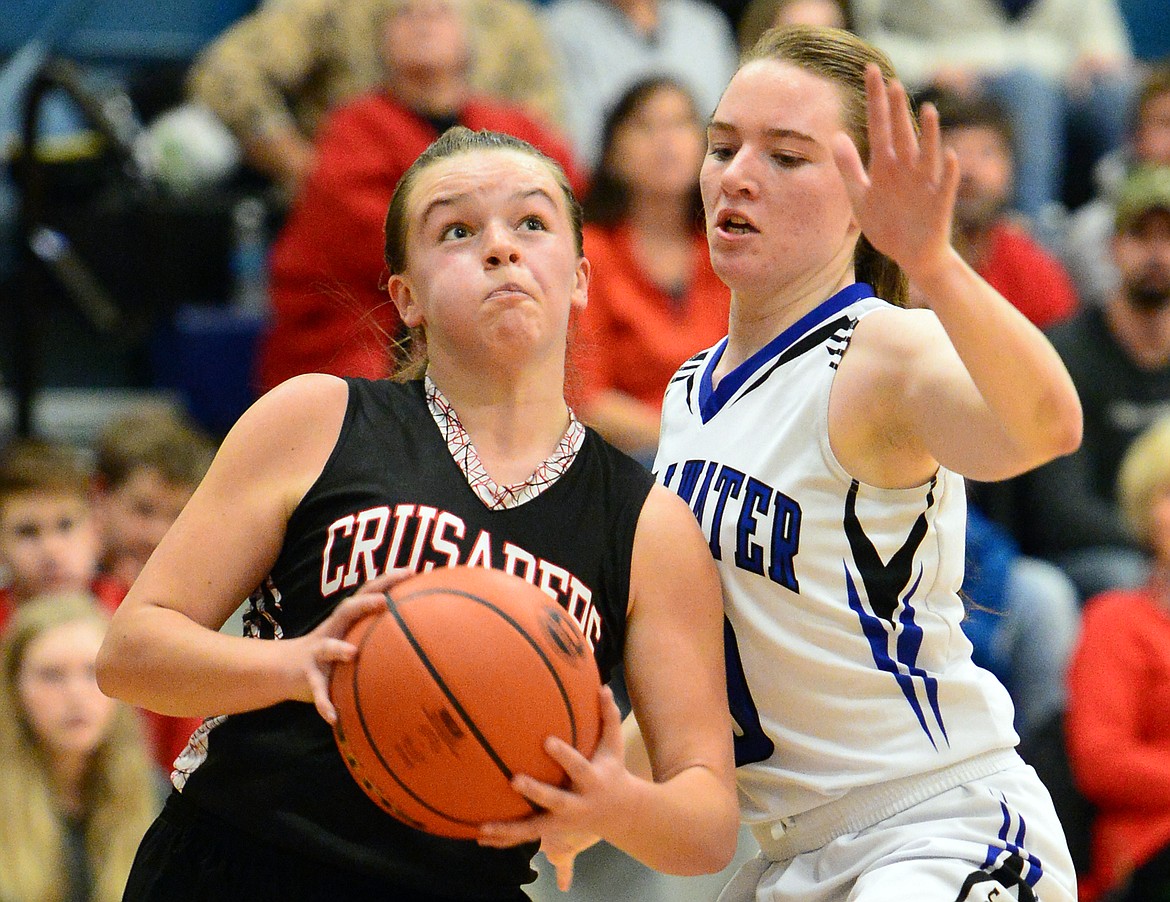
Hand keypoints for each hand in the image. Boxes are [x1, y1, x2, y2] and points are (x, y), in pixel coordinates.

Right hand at [294, 568, 412, 722]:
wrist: (281, 669)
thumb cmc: (327, 653)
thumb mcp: (350, 638)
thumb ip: (376, 634)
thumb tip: (420, 635)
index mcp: (347, 620)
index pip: (368, 593)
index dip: (388, 580)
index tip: (411, 571)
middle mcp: (332, 630)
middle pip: (347, 609)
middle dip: (364, 603)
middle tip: (385, 601)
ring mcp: (316, 652)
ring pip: (326, 646)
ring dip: (338, 649)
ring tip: (352, 654)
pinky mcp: (307, 676)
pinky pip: (316, 690)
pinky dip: (324, 702)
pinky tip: (334, 717)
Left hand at [477, 686, 627, 885]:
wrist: (620, 813)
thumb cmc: (611, 769)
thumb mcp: (614, 746)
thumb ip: (609, 717)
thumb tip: (604, 687)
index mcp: (592, 780)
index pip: (577, 767)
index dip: (563, 756)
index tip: (546, 741)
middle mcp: (576, 804)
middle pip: (554, 800)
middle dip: (535, 792)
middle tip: (513, 780)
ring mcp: (561, 822)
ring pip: (533, 828)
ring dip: (508, 829)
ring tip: (483, 828)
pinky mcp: (550, 831)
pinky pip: (525, 836)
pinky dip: (503, 839)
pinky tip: (480, 838)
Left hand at [832, 64, 959, 285]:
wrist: (910, 255)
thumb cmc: (887, 224)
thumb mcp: (861, 197)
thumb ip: (849, 168)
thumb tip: (835, 137)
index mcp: (885, 166)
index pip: (878, 127)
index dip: (874, 102)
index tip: (870, 72)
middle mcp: (906, 169)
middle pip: (901, 134)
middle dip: (896, 110)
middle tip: (891, 82)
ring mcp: (924, 184)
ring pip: (927, 154)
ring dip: (929, 134)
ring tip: (927, 110)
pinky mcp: (938, 203)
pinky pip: (944, 185)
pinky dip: (947, 172)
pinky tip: (948, 156)